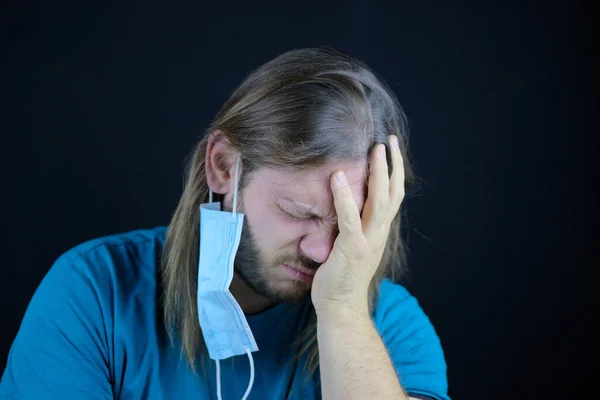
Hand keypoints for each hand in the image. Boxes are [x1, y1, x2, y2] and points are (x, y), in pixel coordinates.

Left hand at [311, 135, 404, 315]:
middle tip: (388, 139)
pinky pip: (350, 217)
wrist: (342, 307)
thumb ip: (356, 227)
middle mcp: (379, 233)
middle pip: (393, 193)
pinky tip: (338, 176)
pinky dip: (344, 196)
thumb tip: (347, 206)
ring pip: (379, 200)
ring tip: (374, 149)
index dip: (395, 172)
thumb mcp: (354, 246)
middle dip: (393, 164)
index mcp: (380, 231)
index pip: (393, 196)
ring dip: (378, 172)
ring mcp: (368, 240)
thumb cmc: (343, 277)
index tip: (392, 150)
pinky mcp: (352, 248)